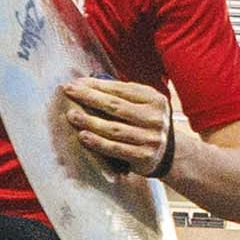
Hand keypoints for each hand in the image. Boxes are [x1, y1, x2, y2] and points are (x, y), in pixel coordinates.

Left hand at [54, 73, 174, 182]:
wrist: (170, 154)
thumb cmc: (146, 123)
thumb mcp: (144, 105)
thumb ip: (123, 95)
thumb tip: (86, 84)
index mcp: (155, 99)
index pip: (121, 89)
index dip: (97, 85)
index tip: (76, 83)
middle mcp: (155, 118)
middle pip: (116, 106)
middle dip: (89, 97)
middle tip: (69, 92)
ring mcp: (150, 138)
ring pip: (114, 129)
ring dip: (90, 121)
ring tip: (72, 115)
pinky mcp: (144, 156)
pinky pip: (116, 149)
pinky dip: (98, 142)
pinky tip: (83, 136)